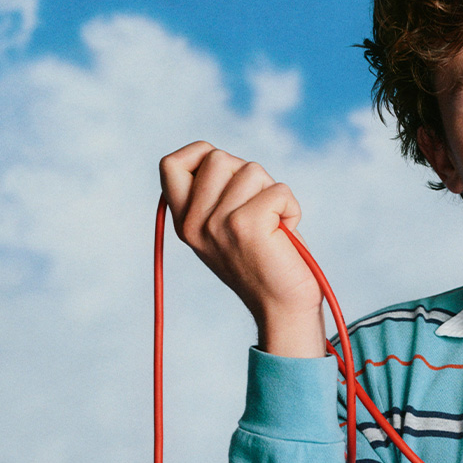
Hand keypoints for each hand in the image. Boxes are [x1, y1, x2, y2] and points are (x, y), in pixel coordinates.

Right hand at [159, 141, 325, 356]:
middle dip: (248, 174)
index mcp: (184, 221)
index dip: (200, 154)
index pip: (171, 164)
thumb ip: (213, 196)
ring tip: (273, 224)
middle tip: (259, 209)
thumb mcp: (224, 228)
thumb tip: (218, 158)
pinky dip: (291, 206)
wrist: (281, 309)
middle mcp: (193, 223)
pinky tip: (286, 232)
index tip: (226, 175)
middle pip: (217, 157)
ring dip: (272, 192)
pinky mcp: (245, 224)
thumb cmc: (263, 263)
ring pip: (251, 169)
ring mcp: (216, 223)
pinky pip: (278, 189)